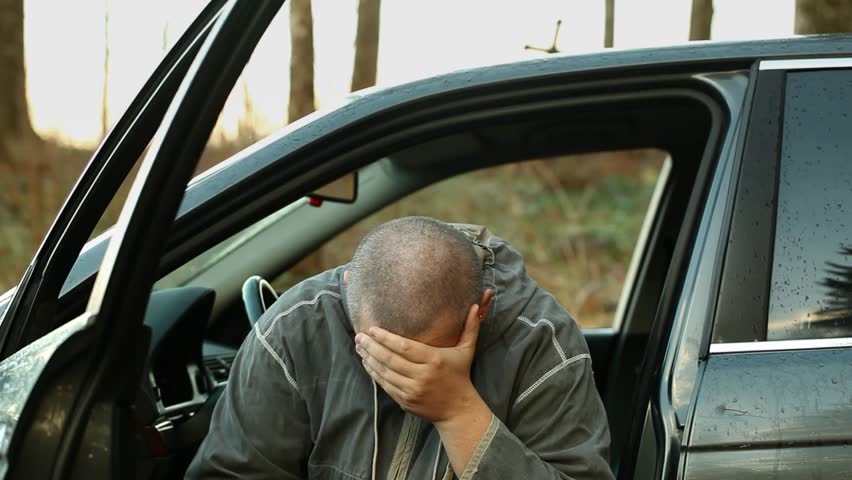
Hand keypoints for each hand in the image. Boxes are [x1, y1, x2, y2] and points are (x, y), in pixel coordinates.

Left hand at [354, 304, 483, 424]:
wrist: (458, 409)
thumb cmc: (460, 375)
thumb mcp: (466, 350)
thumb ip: (470, 327)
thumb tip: (476, 305)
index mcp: (434, 360)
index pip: (404, 347)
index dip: (385, 338)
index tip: (372, 329)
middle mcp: (422, 376)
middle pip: (390, 359)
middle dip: (371, 347)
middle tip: (359, 336)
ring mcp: (412, 390)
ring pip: (385, 373)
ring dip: (369, 359)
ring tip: (359, 347)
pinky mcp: (405, 401)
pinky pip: (385, 385)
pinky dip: (374, 374)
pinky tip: (367, 363)